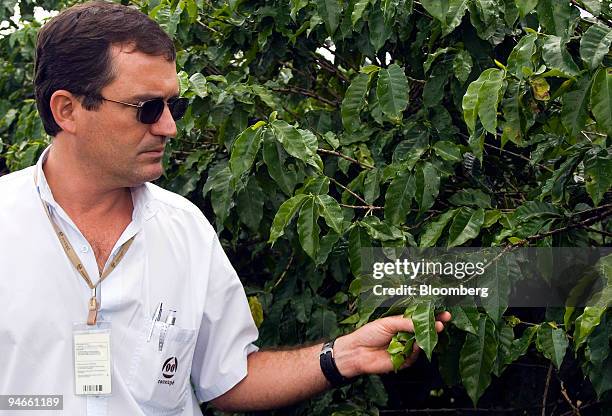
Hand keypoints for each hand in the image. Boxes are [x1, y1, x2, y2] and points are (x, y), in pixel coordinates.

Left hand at [333, 312, 450, 377]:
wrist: (358, 352)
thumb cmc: (369, 333)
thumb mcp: (388, 323)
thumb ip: (406, 322)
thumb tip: (424, 322)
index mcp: (402, 323)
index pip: (421, 318)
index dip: (432, 316)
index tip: (444, 313)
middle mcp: (406, 335)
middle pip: (425, 331)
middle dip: (435, 326)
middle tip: (444, 322)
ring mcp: (407, 348)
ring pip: (422, 343)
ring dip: (427, 338)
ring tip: (432, 330)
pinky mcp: (405, 361)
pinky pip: (415, 356)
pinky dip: (414, 351)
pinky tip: (410, 347)